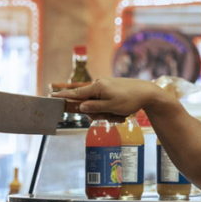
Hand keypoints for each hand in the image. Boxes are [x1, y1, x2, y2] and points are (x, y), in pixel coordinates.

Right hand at [52, 78, 171, 119]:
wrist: (147, 93)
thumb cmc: (130, 100)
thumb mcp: (111, 107)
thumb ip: (94, 107)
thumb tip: (80, 107)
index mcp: (97, 87)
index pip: (77, 93)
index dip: (64, 96)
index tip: (52, 96)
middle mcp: (99, 85)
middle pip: (89, 103)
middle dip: (98, 113)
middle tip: (112, 116)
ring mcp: (106, 86)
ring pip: (99, 105)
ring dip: (107, 113)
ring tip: (121, 114)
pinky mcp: (111, 89)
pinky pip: (106, 103)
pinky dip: (112, 110)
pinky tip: (123, 112)